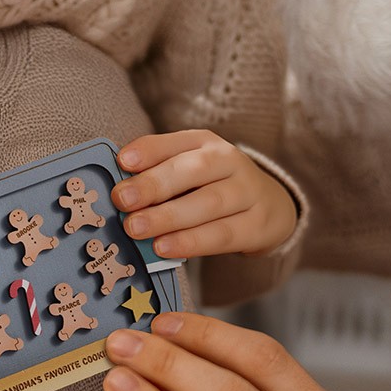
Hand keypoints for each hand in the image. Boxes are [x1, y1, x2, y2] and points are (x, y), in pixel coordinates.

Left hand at [113, 131, 295, 258]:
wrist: (271, 206)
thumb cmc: (212, 186)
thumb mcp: (189, 170)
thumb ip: (157, 173)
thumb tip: (119, 186)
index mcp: (205, 142)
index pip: (175, 142)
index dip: (149, 151)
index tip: (123, 162)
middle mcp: (230, 161)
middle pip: (192, 170)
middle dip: (154, 185)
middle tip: (122, 200)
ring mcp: (248, 192)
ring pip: (208, 203)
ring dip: (168, 217)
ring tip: (136, 228)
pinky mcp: (258, 225)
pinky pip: (222, 235)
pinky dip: (191, 242)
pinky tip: (164, 248)